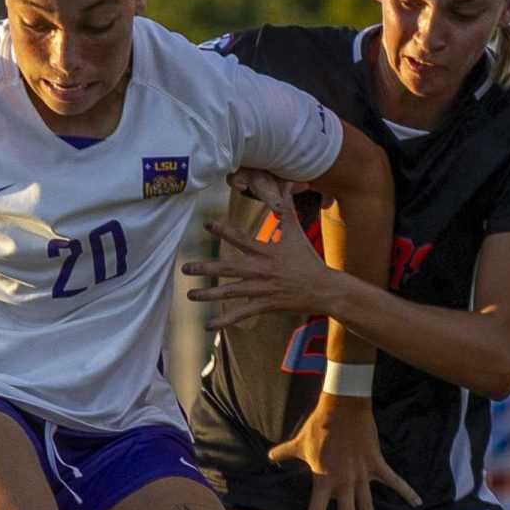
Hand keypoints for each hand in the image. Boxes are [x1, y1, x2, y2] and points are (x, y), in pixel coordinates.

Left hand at [183, 171, 337, 327]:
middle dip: (206, 268)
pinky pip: (242, 314)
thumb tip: (290, 183)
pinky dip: (224, 321)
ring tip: (190, 295)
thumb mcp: (297, 232)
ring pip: (231, 293)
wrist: (323, 288)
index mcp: (267, 252)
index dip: (224, 231)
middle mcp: (261, 271)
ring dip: (209, 294)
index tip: (206, 225)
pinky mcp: (265, 305)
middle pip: (229, 269)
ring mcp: (262, 290)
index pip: (242, 239)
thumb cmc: (308, 259)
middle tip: (185, 268)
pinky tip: (208, 326)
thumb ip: (288, 208)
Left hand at [269, 394, 419, 509]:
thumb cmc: (318, 426)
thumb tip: (269, 456)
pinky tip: (417, 502)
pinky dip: (406, 491)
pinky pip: (393, 481)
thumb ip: (284, 454)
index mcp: (323, 481)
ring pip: (368, 509)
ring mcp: (362, 475)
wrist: (343, 406)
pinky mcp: (377, 464)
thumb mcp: (298, 443)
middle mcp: (344, 484)